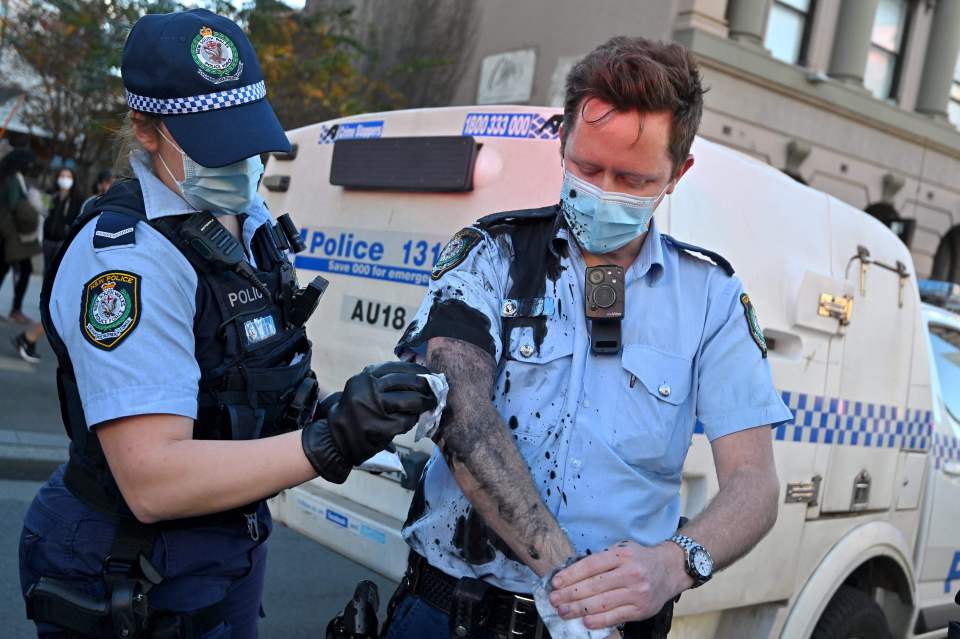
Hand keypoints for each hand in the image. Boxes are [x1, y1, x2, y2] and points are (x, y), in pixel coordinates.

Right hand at [301, 361, 436, 480]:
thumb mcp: (363, 389)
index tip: (428, 374)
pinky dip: (413, 419)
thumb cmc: (355, 412)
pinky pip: (406, 420)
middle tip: (435, 389)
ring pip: (409, 400)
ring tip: (430, 403)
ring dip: (423, 402)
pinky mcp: (380, 427)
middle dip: (425, 385)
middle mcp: (370, 389)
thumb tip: (417, 376)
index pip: (398, 368)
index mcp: (366, 377)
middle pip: (407, 382)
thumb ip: (384, 382)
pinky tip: (413, 419)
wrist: (337, 438)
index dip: (417, 370)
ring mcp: (375, 408)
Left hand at [548, 541, 691, 629]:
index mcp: (622, 555)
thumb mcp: (622, 549)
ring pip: (603, 603)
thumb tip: (571, 574)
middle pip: (594, 586)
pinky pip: (616, 616)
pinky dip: (599, 620)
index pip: (591, 565)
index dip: (571, 575)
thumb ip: (601, 560)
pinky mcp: (642, 609)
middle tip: (554, 600)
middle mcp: (630, 573)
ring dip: (579, 609)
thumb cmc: (640, 559)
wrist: (671, 569)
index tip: (555, 583)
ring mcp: (637, 592)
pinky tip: (585, 622)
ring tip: (563, 611)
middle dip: (570, 594)